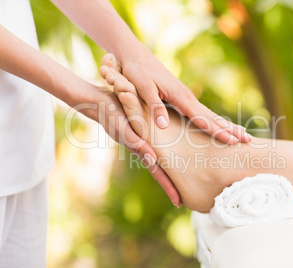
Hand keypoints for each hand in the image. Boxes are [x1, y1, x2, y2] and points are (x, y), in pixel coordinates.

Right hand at [87, 87, 181, 206]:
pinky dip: (165, 154)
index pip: (158, 173)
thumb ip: (136, 144)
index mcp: (141, 151)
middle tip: (183, 201)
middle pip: (160, 171)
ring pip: (159, 160)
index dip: (169, 187)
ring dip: (169, 171)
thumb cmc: (111, 114)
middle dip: (170, 185)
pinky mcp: (141, 130)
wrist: (99, 101)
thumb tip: (152, 159)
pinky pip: (155, 145)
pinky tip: (172, 155)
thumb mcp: (124, 130)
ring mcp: (142, 141)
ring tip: (182, 180)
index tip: (179, 203)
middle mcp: (143, 148)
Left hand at [114, 47, 251, 144]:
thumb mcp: (142, 89)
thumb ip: (155, 106)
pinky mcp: (182, 98)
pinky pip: (203, 113)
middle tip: (248, 139)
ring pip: (211, 115)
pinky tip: (219, 125)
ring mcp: (187, 98)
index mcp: (181, 98)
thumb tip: (164, 125)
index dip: (217, 132)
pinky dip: (215, 121)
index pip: (203, 119)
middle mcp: (188, 98)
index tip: (232, 141)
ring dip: (227, 125)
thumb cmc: (137, 72)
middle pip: (214, 117)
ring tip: (242, 134)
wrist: (136, 55)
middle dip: (231, 129)